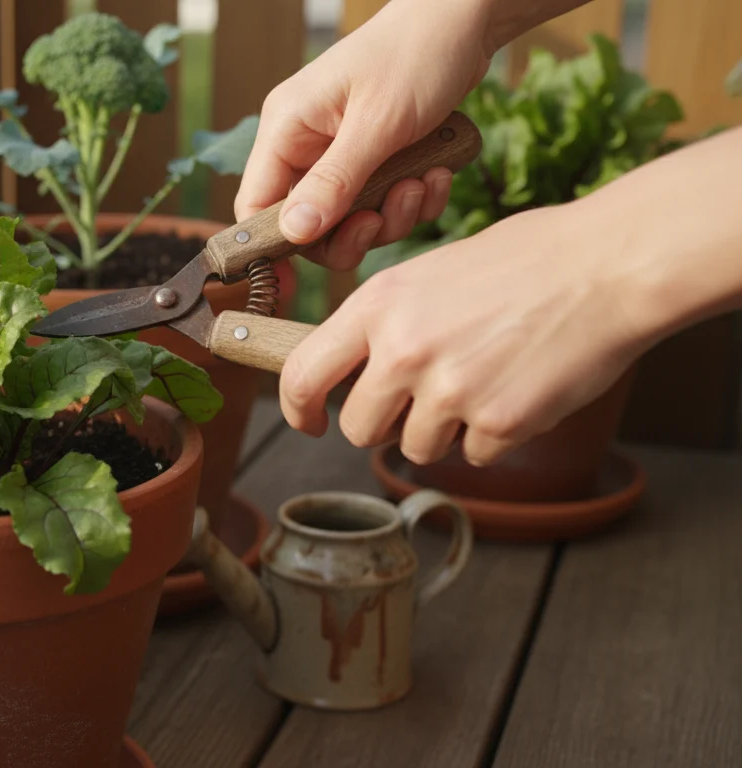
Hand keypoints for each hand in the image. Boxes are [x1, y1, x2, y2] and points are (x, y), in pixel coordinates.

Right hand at [234, 0, 493, 269]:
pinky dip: (412, 197)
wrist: (466, 21)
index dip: (273, 245)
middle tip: (386, 215)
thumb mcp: (377, 124)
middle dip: (353, 230)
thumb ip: (334, 182)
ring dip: (392, 213)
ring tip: (423, 180)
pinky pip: (383, 202)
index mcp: (287, 129)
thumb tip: (293, 234)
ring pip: (350, 218)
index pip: (256, 206)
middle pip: (307, 224)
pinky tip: (436, 172)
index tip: (298, 280)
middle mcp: (306, 144)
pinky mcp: (375, 156)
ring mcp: (340, 152)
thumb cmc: (416, 56)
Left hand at [278, 204, 648, 466]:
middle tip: (426, 397)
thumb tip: (355, 367)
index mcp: (378, 306)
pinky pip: (474, 454)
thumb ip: (386, 321)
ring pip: (418, 446)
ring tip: (486, 377)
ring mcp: (450, 390)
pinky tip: (520, 387)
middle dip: (387, 422)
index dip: (298, 409)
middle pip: (359, 428)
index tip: (309, 421)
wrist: (609, 265)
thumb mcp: (431, 274)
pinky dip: (494, 434)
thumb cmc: (527, 260)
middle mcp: (403, 351)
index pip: (303, 374)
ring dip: (445, 429)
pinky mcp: (497, 422)